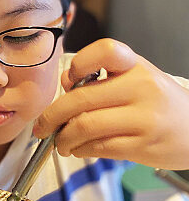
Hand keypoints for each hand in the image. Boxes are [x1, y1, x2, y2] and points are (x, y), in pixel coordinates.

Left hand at [33, 39, 188, 168]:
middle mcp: (141, 88)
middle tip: (42, 126)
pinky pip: (98, 147)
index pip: (105, 51)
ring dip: (63, 138)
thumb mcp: (136, 78)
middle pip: (81, 98)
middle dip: (52, 116)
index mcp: (136, 66)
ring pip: (85, 127)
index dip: (80, 63)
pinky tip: (78, 149)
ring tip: (60, 142)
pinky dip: (80, 150)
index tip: (69, 79)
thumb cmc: (159, 102)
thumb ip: (101, 77)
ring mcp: (143, 118)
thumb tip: (65, 81)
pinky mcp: (142, 145)